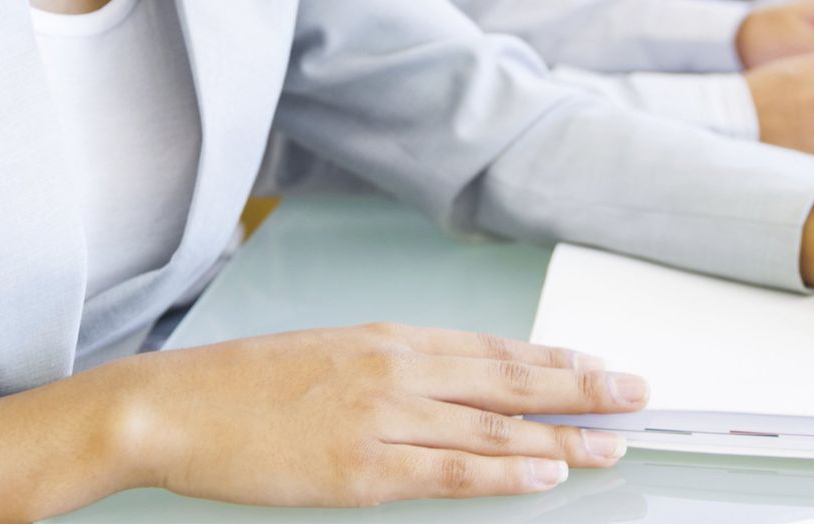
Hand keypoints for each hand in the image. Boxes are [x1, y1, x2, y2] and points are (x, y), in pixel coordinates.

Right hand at [125, 325, 643, 507]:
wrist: (175, 405)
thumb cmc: (244, 385)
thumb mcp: (331, 355)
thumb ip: (393, 371)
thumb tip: (448, 391)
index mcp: (391, 340)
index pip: (495, 350)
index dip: (555, 359)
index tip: (600, 364)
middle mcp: (399, 370)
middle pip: (511, 380)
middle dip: (582, 386)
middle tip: (638, 392)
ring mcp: (383, 418)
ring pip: (494, 426)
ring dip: (562, 433)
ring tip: (613, 440)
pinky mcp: (361, 469)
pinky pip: (450, 472)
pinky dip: (505, 473)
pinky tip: (544, 474)